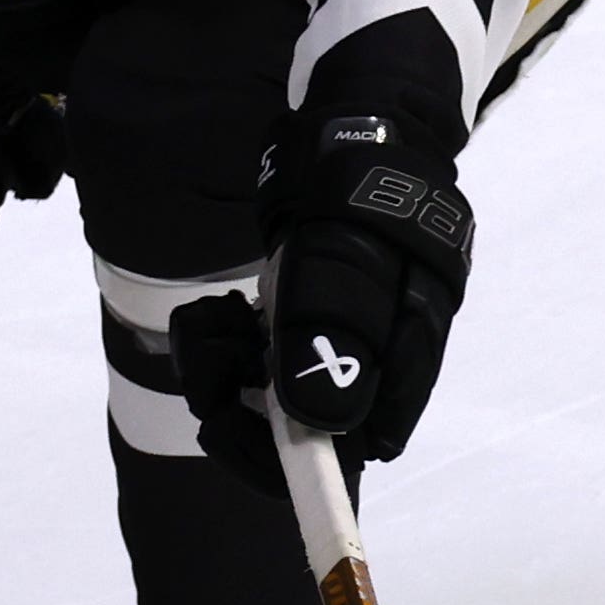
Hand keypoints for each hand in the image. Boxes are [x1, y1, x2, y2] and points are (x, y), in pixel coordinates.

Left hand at [171, 112, 472, 488]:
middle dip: (230, 399)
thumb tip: (320, 427)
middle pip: (283, 438)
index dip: (272, 465)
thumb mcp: (345, 265)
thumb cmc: (365, 201)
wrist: (362, 139)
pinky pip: (244, 364)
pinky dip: (222, 338)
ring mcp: (322, 357)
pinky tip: (228, 307)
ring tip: (223, 317)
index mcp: (390, 380)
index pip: (334, 464)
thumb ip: (333, 342)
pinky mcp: (293, 336)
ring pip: (253, 401)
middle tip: (214, 350)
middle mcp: (358, 381)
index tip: (219, 422)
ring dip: (218, 363)